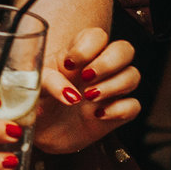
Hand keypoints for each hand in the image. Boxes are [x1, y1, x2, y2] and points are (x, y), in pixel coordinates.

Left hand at [32, 25, 140, 153]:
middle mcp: (99, 69)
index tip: (69, 64)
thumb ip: (50, 83)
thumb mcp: (36, 87)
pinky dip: (120, 110)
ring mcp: (110, 90)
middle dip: (108, 63)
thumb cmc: (38, 101)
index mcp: (78, 55)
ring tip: (89, 98)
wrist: (42, 133)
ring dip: (114, 86)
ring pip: (133, 75)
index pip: (97, 36)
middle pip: (124, 50)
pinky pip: (134, 106)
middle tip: (86, 78)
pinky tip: (98, 115)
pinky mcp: (117, 112)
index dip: (88, 46)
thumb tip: (70, 94)